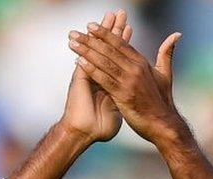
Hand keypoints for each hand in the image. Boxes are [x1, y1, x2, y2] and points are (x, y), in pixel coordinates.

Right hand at [59, 10, 133, 143]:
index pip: (118, 56)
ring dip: (104, 31)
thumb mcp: (118, 112)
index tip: (129, 27)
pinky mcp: (81, 77)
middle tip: (119, 12)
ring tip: (110, 14)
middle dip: (114, 29)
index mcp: (109, 80)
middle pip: (108, 47)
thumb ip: (123, 101)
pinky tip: (92, 31)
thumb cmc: (99, 127)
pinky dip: (92, 43)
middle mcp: (99, 74)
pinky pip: (88, 55)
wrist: (84, 134)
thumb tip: (131, 98)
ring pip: (98, 47)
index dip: (123, 41)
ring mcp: (90, 73)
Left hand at [69, 19, 183, 144]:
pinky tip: (79, 63)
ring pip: (104, 62)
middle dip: (89, 40)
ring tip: (72, 44)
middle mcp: (135, 69)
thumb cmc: (162, 101)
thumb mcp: (165, 74)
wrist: (163, 124)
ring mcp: (129, 82)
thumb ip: (166, 53)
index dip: (104, 34)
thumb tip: (176, 35)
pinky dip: (91, 70)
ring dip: (86, 51)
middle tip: (74, 33)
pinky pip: (104, 79)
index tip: (90, 26)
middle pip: (109, 50)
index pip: (120, 44)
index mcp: (142, 63)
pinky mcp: (123, 95)